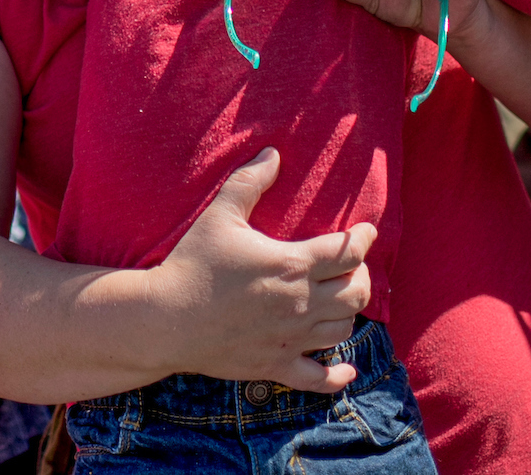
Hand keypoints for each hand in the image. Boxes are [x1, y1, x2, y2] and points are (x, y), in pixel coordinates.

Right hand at [147, 150, 371, 391]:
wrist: (165, 319)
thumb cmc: (192, 263)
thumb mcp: (219, 215)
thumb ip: (250, 181)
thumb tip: (273, 152)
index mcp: (291, 265)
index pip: (346, 252)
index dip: (363, 239)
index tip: (365, 231)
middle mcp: (299, 304)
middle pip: (356, 293)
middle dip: (361, 275)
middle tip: (350, 266)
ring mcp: (290, 339)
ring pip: (344, 330)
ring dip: (348, 313)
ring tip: (337, 300)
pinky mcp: (276, 364)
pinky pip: (320, 379)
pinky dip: (338, 375)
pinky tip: (345, 368)